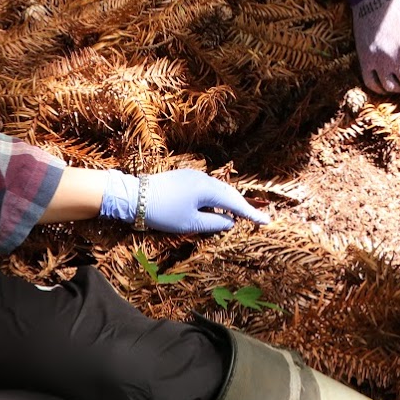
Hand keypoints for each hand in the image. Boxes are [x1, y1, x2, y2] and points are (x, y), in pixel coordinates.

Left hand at [101, 169, 270, 233]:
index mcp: (208, 189)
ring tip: (239, 215)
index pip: (235, 203)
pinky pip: (207, 188)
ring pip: (218, 190)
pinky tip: (216, 208)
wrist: (133, 197)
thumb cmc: (162, 212)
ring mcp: (193, 176)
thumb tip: (230, 222)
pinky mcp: (184, 178)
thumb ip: (214, 223)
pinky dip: (216, 199)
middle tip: (256, 218)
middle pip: (229, 193)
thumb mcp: (190, 223)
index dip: (251, 214)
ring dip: (229, 202)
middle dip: (243, 206)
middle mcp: (204, 178)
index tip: (266, 222)